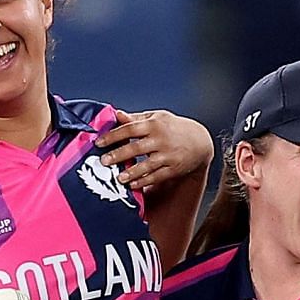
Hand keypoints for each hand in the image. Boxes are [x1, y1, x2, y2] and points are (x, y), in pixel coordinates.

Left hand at [95, 110, 213, 192]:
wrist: (200, 141)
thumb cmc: (174, 127)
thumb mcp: (157, 118)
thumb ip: (136, 119)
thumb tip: (117, 115)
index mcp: (154, 125)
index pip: (130, 129)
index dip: (113, 136)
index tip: (99, 143)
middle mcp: (160, 139)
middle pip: (136, 148)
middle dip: (119, 155)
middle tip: (104, 161)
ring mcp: (168, 155)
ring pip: (147, 165)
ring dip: (132, 172)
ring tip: (119, 178)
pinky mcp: (174, 168)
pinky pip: (157, 176)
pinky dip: (145, 181)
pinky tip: (133, 184)